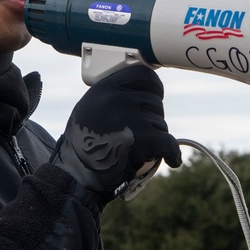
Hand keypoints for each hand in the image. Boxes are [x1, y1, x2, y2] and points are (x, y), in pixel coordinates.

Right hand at [51, 66, 181, 203]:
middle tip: (137, 135)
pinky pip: (168, 143)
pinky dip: (172, 153)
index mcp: (105, 88)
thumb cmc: (83, 144)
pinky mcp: (142, 140)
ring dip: (155, 138)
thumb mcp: (90, 107)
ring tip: (135, 150)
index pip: (143, 76)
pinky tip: (173, 160)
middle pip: (154, 103)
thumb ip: (113, 97)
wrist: (75, 174)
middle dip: (151, 119)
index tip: (156, 97)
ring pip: (161, 124)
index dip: (154, 88)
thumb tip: (142, 93)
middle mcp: (118, 99)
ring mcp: (131, 118)